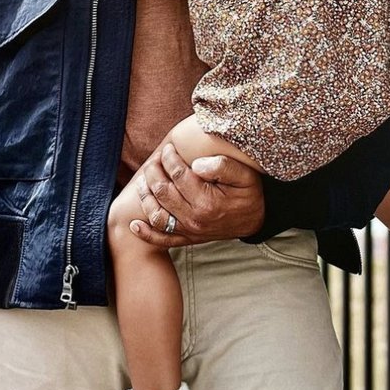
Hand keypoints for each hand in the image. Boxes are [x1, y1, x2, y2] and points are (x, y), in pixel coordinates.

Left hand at [129, 142, 264, 246]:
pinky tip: (134, 224)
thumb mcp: (245, 176)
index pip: (178, 176)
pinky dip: (146, 234)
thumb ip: (222, 167)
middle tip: (154, 160)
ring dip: (145, 196)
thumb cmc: (248, 195)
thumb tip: (196, 164)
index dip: (169, 159)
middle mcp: (194, 218)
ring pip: (157, 214)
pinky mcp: (187, 239)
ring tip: (143, 180)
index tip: (168, 149)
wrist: (255, 221)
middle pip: (162, 192)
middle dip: (154, 172)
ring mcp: (189, 231)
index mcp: (207, 201)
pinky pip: (162, 240)